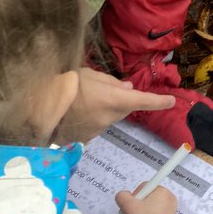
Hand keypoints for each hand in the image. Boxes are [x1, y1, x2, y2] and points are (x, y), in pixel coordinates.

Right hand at [55, 68, 175, 143]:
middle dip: (121, 100)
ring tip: (84, 99)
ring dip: (105, 109)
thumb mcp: (91, 75)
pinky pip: (97, 125)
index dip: (158, 101)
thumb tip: (128, 88)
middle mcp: (109, 117)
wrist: (41, 105)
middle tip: (104, 90)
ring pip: (110, 117)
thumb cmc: (67, 83)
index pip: (142, 101)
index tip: (171, 100)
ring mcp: (98, 129)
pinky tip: (78, 111)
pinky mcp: (86, 138)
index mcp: (113, 99)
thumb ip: (112, 83)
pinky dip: (93, 118)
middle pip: (124, 109)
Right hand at [115, 184, 177, 213]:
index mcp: (162, 191)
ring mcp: (169, 212)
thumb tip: (123, 196)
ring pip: (146, 212)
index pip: (143, 188)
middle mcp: (168, 200)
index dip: (132, 198)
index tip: (128, 208)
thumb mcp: (128, 205)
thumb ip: (122, 196)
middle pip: (144, 201)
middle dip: (131, 211)